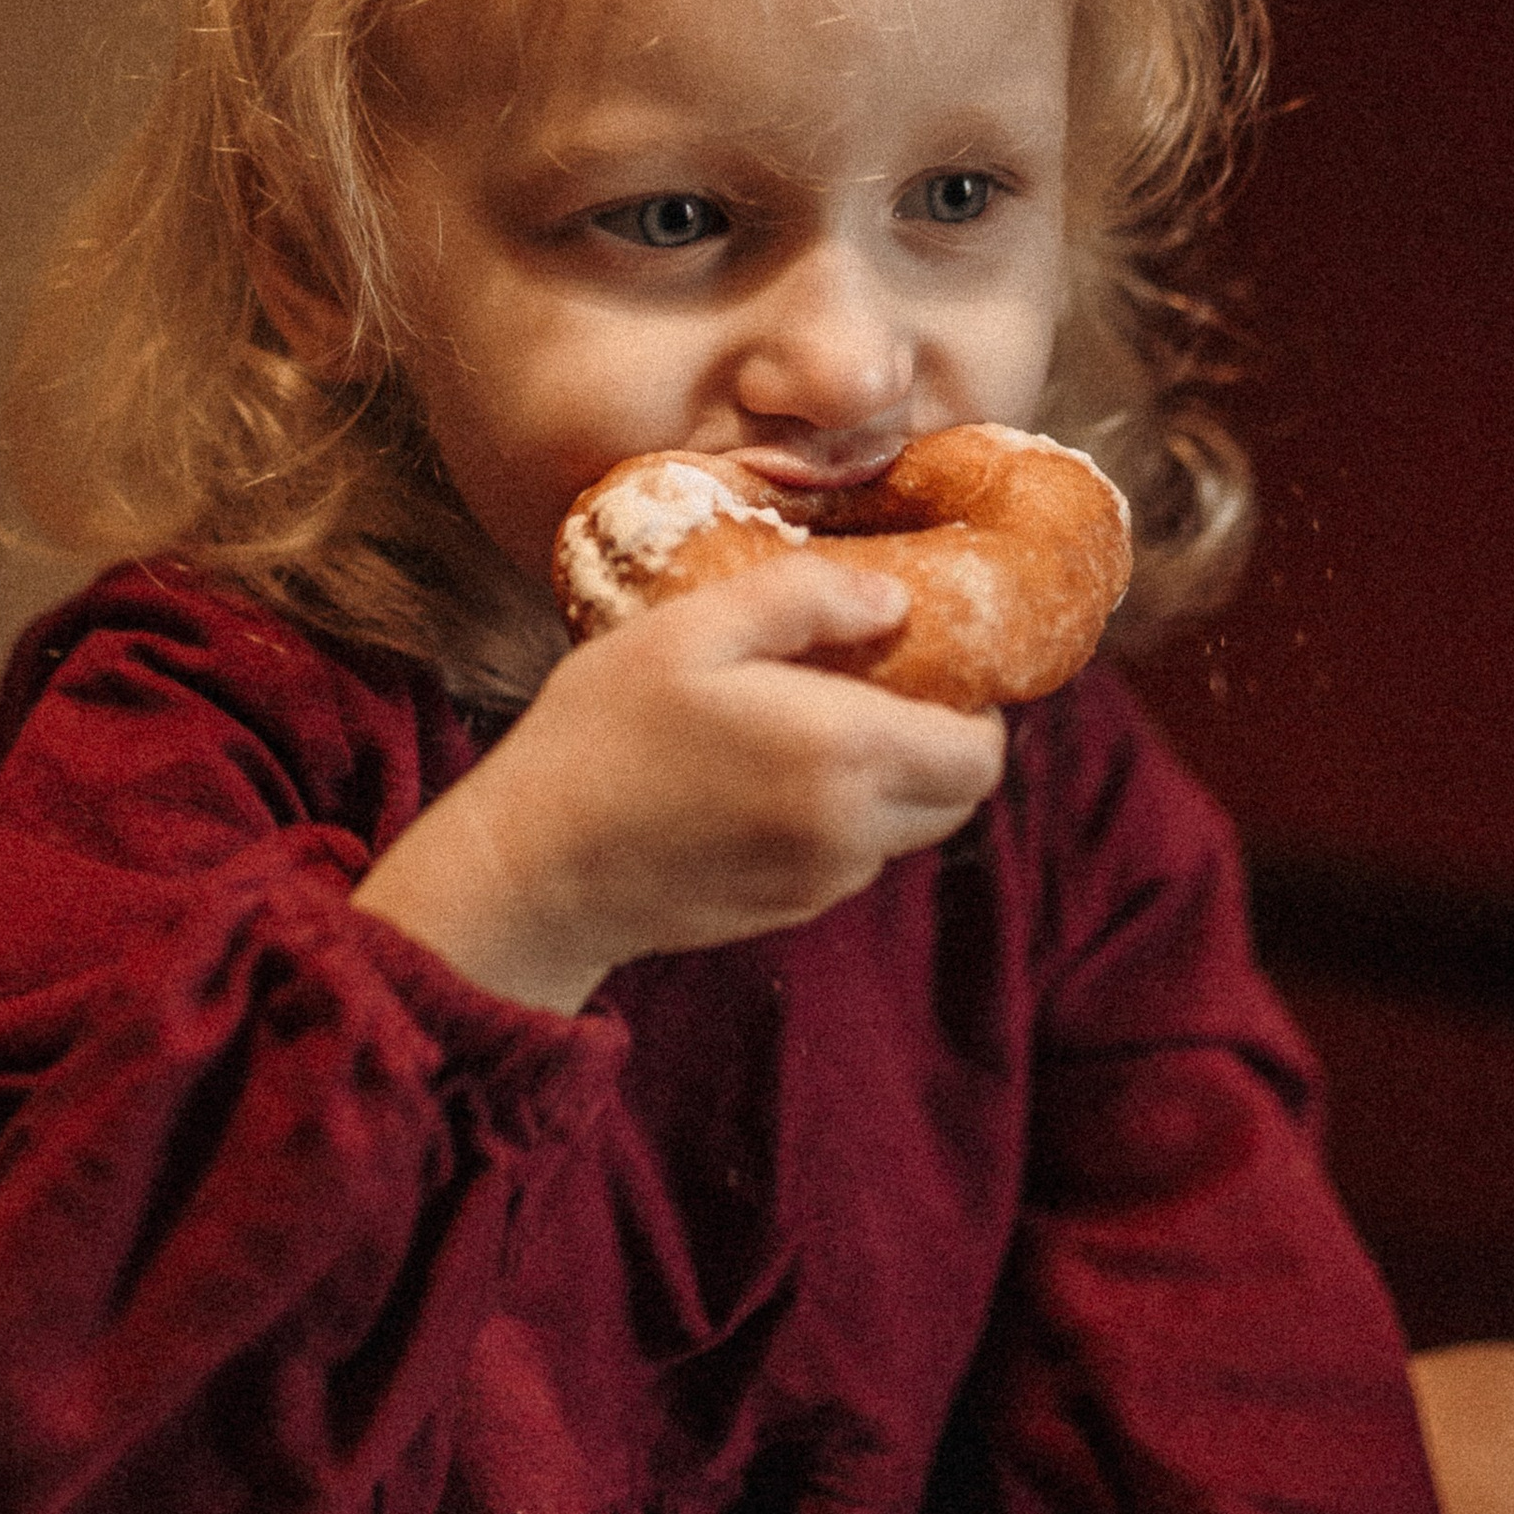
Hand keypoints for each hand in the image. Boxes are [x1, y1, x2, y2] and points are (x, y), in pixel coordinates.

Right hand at [354, 551, 1005, 1007]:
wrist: (532, 870)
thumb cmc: (601, 734)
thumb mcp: (691, 628)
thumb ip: (804, 600)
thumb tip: (894, 600)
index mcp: (844, 754)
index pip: (981, 752)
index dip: (974, 704)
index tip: (923, 659)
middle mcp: (852, 832)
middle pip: (960, 796)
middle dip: (942, 740)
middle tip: (877, 684)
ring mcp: (823, 883)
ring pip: (909, 828)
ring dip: (890, 778)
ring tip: (811, 723)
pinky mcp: (790, 912)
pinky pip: (854, 856)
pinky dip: (841, 815)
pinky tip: (766, 775)